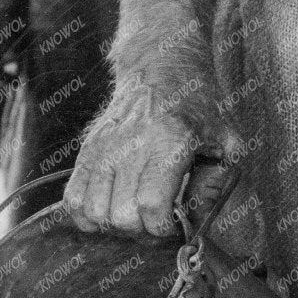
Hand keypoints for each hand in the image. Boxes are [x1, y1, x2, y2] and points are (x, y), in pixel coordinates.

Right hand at [63, 34, 242, 237]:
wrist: (160, 67)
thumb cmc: (198, 109)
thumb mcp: (225, 141)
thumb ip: (217, 184)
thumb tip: (197, 223)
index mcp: (170, 142)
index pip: (152, 205)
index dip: (163, 228)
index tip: (173, 225)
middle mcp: (132, 144)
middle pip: (121, 215)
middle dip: (140, 230)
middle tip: (154, 220)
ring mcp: (105, 146)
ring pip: (93, 211)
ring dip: (113, 225)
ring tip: (132, 214)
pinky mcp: (88, 148)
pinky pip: (72, 197)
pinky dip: (86, 215)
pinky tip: (108, 209)